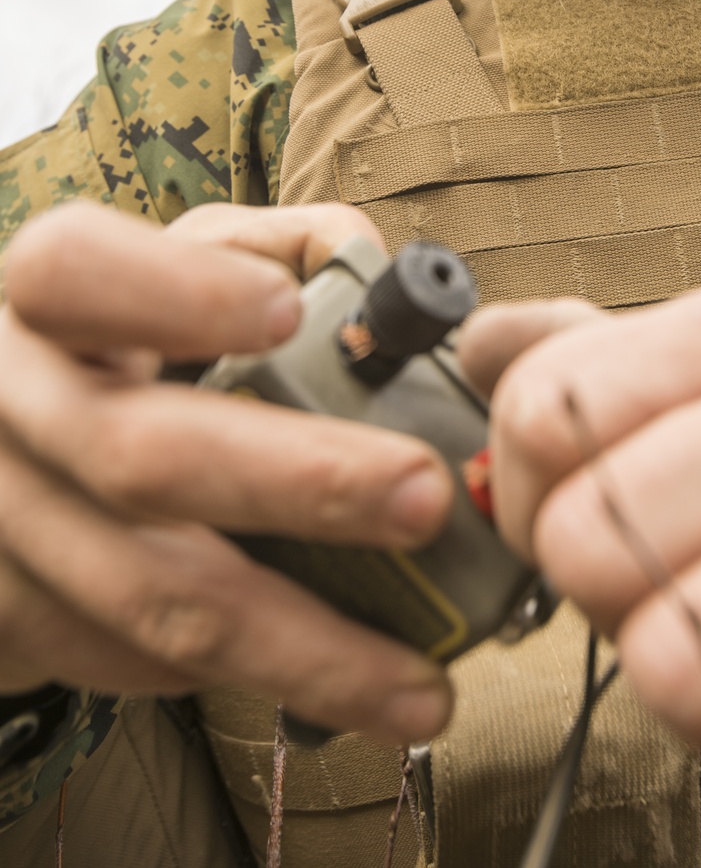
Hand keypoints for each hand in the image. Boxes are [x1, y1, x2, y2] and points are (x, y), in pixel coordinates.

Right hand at [0, 200, 452, 743]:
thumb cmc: (119, 332)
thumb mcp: (176, 261)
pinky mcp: (10, 620)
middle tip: (423, 497)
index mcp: (48, 296)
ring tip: (417, 685)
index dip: (179, 294)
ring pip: (151, 596)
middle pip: (140, 454)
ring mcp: (3, 522)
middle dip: (297, 483)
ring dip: (300, 648)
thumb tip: (392, 279)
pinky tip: (333, 686)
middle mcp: (10, 405)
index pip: (79, 272)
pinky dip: (243, 676)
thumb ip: (277, 249)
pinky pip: (134, 663)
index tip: (286, 311)